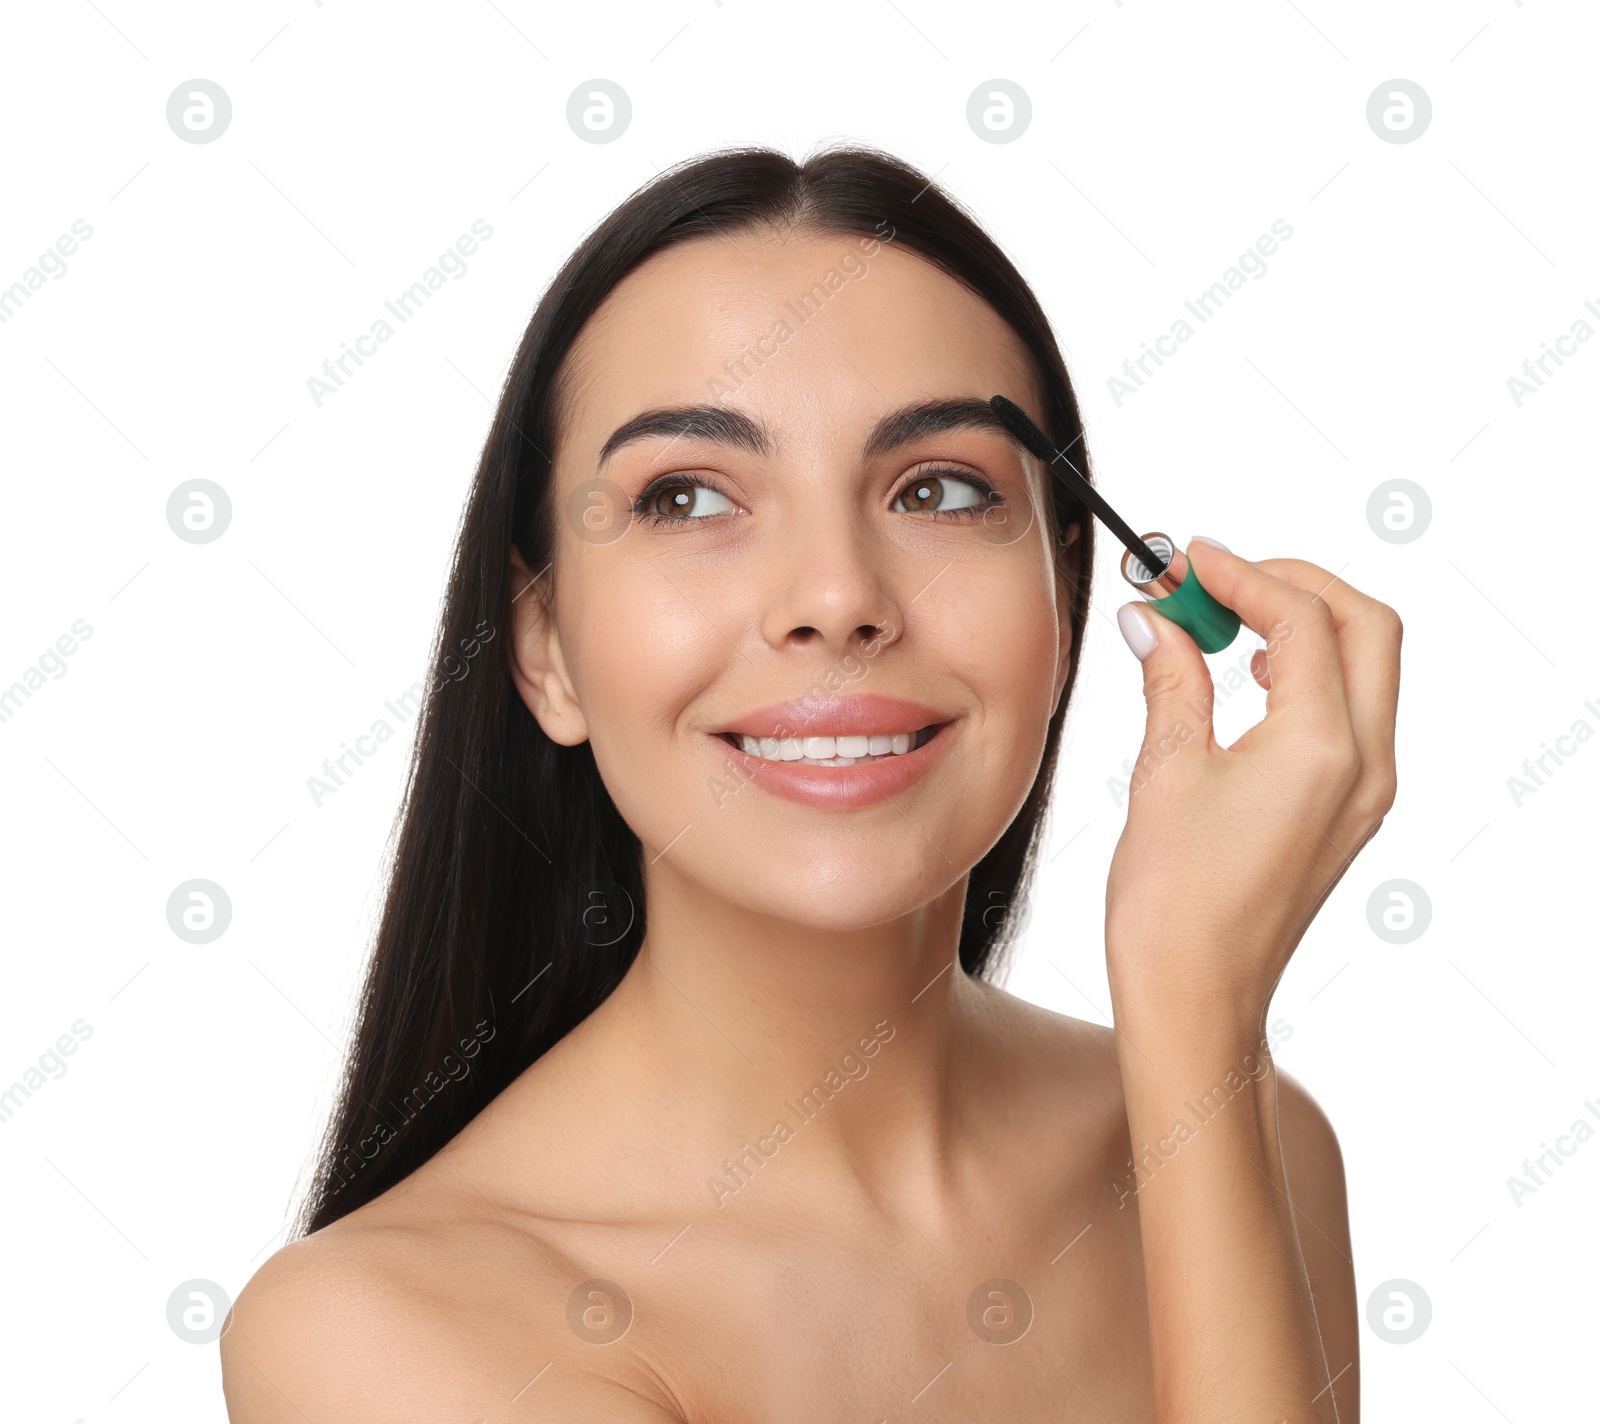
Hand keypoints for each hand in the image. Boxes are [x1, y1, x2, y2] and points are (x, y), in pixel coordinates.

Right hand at [1104, 539, 1401, 1041]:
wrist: (1198, 999)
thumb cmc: (1174, 907)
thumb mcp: (1164, 773)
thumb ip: (1172, 679)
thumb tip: (1154, 619)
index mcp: (1325, 750)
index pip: (1303, 619)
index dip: (1242, 574)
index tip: (1187, 560)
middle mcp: (1366, 765)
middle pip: (1365, 626)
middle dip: (1293, 584)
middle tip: (1216, 577)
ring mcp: (1367, 790)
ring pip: (1366, 666)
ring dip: (1302, 624)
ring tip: (1220, 620)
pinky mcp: (1350, 809)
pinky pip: (1352, 712)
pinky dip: (1308, 672)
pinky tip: (1248, 676)